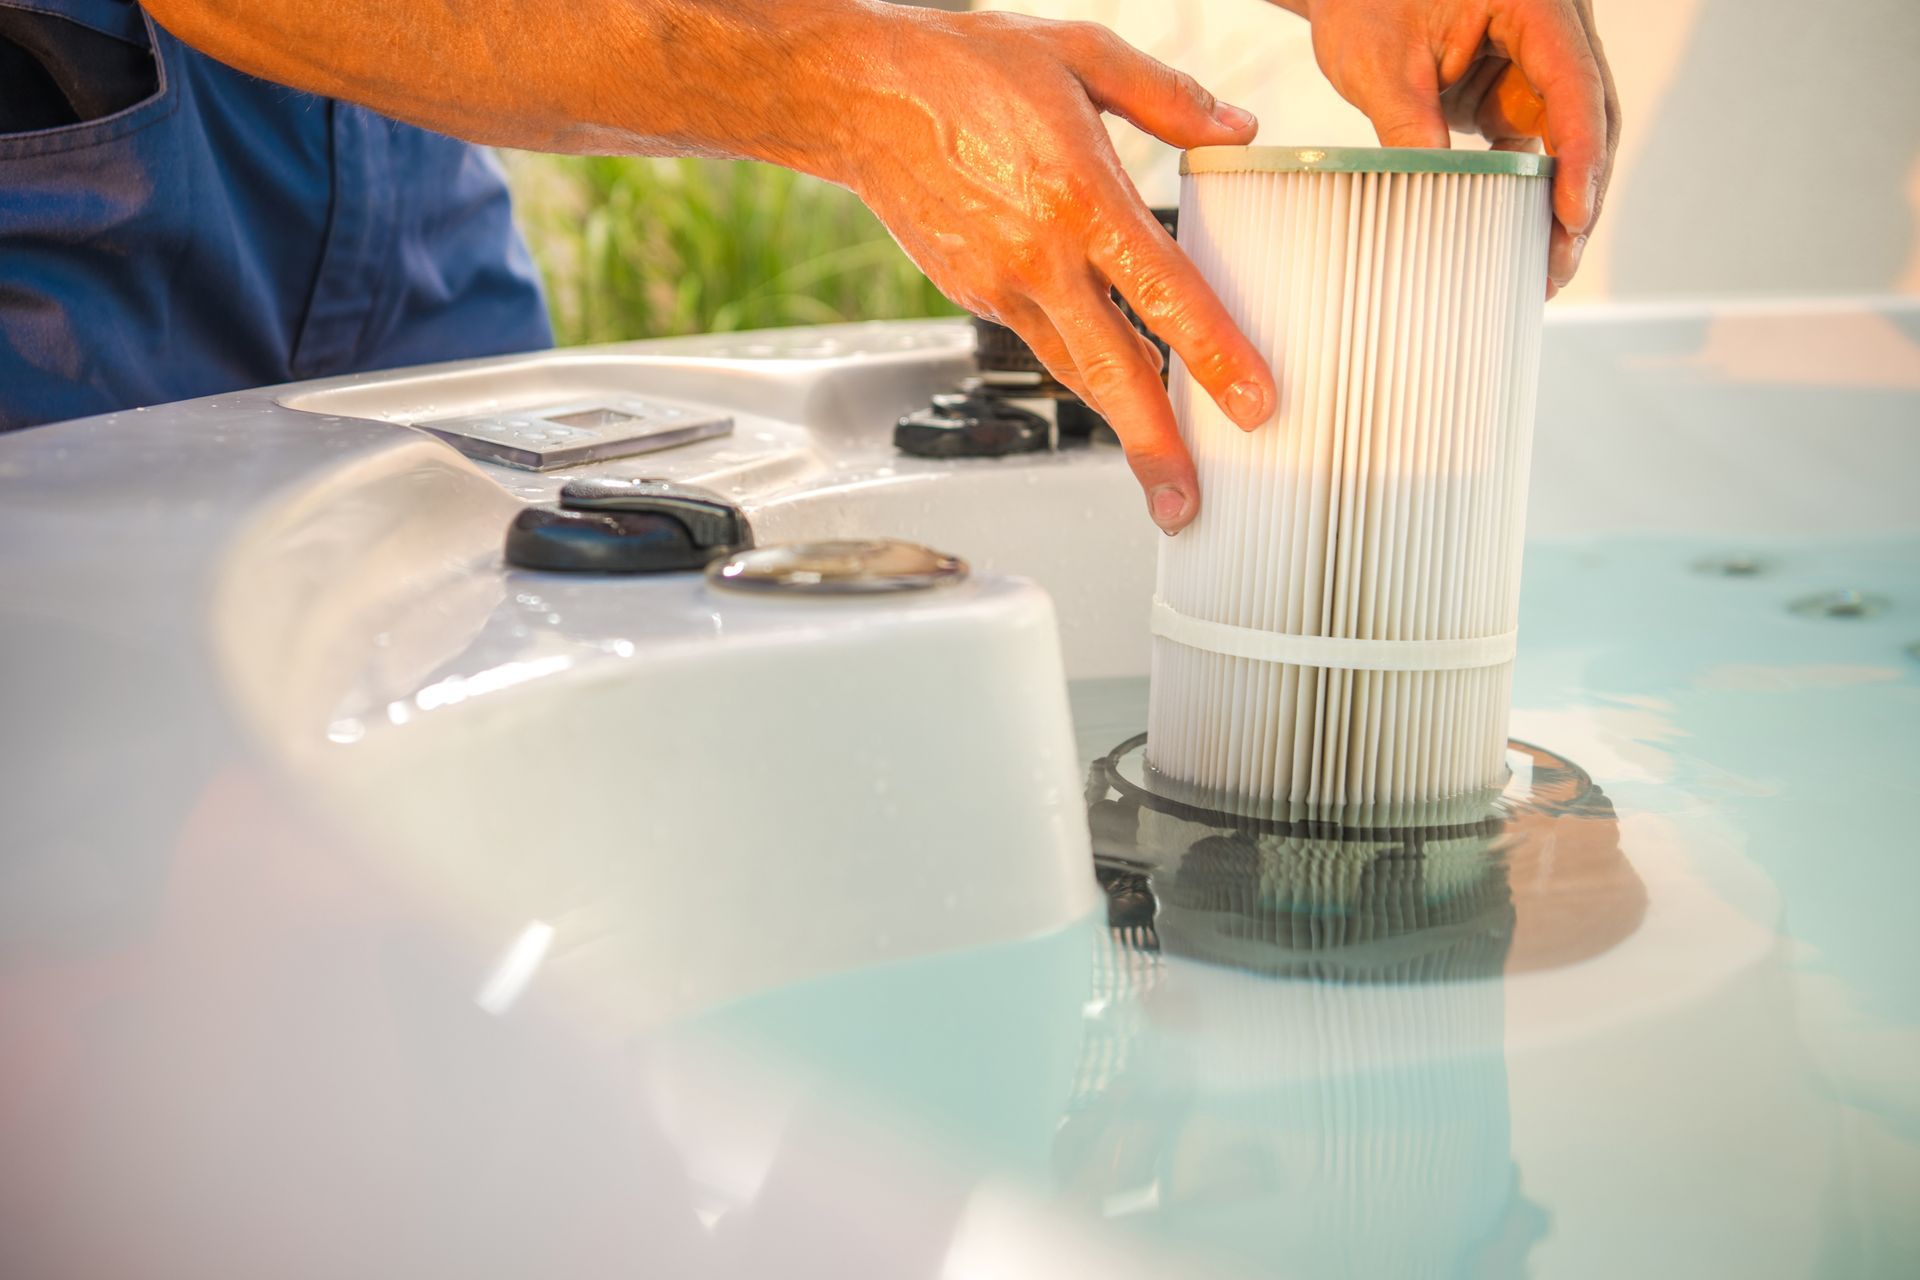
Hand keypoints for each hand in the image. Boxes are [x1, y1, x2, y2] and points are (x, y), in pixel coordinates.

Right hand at [833, 8, 1278, 533]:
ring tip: (1159, 469)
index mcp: (1081, 197)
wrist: (860, 96)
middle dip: (1153, 446)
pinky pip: (1041, 342)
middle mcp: (1040, 257)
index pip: (1165, 294)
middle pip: (1112, 372)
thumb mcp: (1078, 53)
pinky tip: (1108, 383)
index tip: (1253, 405)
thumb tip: (1236, 130)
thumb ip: (1167, 97)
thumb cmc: (963, 67)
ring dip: (1119, 423)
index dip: (1214, 356)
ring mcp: (1001, 285)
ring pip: (1075, 370)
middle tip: (1184, 503)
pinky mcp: (973, 295)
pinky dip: (1078, 367)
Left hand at [1280, 0, 1619, 293]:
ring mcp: (1535, 63)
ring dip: (1558, 200)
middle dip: (1579, 192)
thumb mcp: (1379, 65)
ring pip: (1569, 138)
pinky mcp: (1513, 92)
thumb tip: (1433, 201)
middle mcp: (1551, 30)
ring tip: (1543, 268)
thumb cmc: (1364, 1)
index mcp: (1534, 2)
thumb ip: (1410, 126)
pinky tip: (1520, 240)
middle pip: (1588, 116)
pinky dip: (1530, 191)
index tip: (1571, 215)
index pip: (1574, 81)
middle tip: (1558, 263)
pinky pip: (1536, 144)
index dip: (1580, 154)